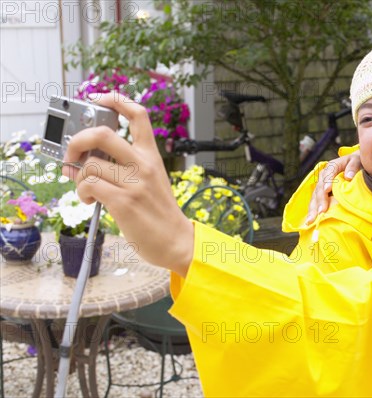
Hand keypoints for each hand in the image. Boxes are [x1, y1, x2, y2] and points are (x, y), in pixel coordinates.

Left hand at [62, 92, 193, 275]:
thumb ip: (128, 165)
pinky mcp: (124, 202)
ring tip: (86, 189)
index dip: (115, 99)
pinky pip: (89, 185)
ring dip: (77, 177)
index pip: (138, 115)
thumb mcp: (152, 180)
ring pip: (90, 164)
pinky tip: (90, 201)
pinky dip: (82, 192)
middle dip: (76, 140)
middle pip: (103, 133)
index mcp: (152, 156)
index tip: (97, 98)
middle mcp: (144, 164)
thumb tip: (89, 158)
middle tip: (72, 155)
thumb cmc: (159, 212)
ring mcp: (134, 183)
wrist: (176, 240)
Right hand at [305, 151, 361, 223]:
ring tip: (311, 220)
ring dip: (313, 209)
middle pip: (320, 187)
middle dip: (320, 200)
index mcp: (332, 166)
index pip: (328, 173)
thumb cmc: (358, 163)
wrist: (356, 165)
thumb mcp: (357, 161)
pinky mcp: (321, 194)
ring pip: (315, 197)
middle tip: (321, 211)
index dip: (327, 181)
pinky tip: (310, 222)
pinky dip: (313, 211)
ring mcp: (321, 186)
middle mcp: (324, 176)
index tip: (327, 189)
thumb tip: (349, 176)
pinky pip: (315, 202)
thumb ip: (353, 166)